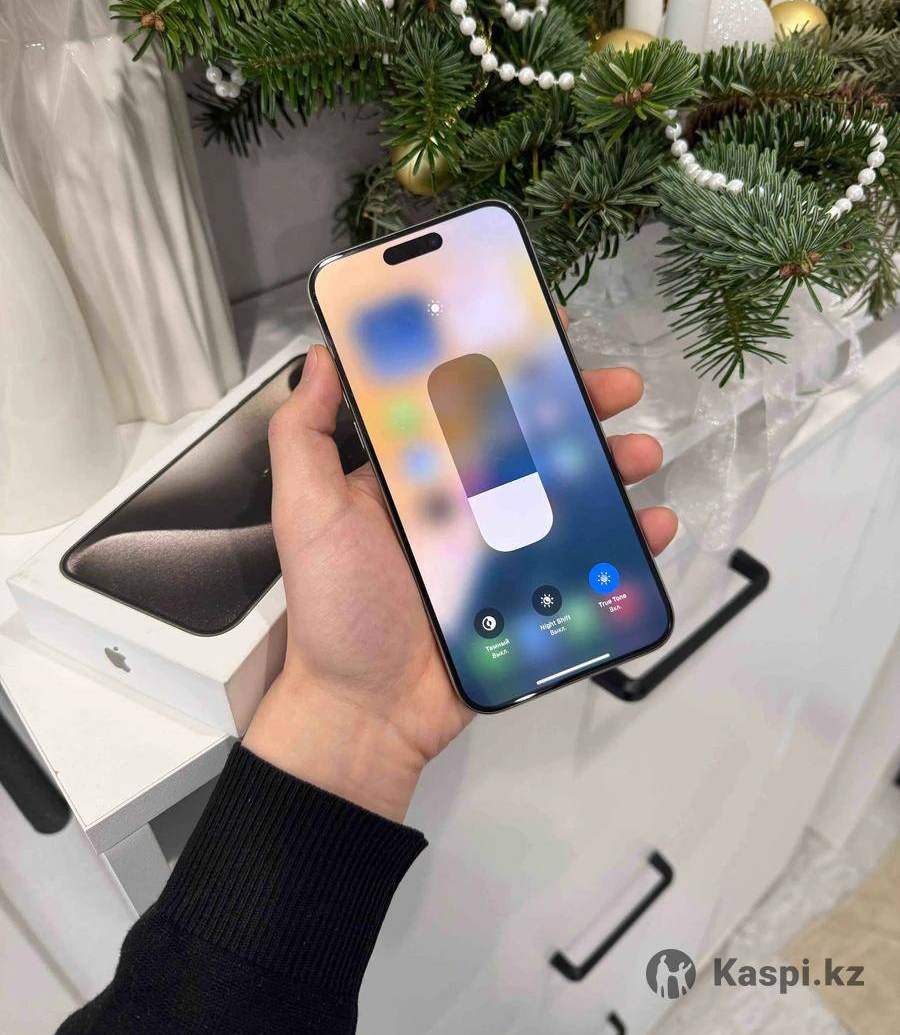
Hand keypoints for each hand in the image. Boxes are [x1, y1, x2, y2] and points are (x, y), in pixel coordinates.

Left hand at [245, 343, 676, 820]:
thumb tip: (316, 357)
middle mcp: (462, 495)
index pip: (462, 395)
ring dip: (613, 461)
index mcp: (414, 469)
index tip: (541, 322)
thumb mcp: (305, 512)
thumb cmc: (337, 609)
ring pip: (568, 486)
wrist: (367, 712)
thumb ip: (305, 436)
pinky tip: (652, 522)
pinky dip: (628, 537)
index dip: (502, 356)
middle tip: (616, 385)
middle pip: (530, 433)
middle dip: (577, 402)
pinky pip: (587, 553)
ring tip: (640, 451)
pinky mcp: (531, 587)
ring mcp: (502, 542)